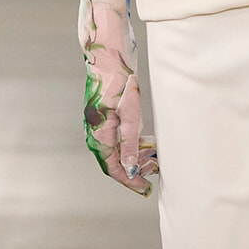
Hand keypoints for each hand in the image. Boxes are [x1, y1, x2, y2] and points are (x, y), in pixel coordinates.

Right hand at [85, 67, 158, 195]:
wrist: (109, 60)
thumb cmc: (119, 85)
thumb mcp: (130, 117)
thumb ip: (130, 144)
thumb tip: (130, 169)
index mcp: (99, 136)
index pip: (113, 168)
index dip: (129, 181)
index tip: (145, 188)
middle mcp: (96, 134)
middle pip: (115, 162)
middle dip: (133, 172)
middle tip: (152, 177)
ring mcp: (100, 126)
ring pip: (117, 151)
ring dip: (134, 158)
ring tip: (152, 161)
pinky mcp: (106, 119)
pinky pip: (118, 139)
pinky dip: (132, 145)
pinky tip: (146, 144)